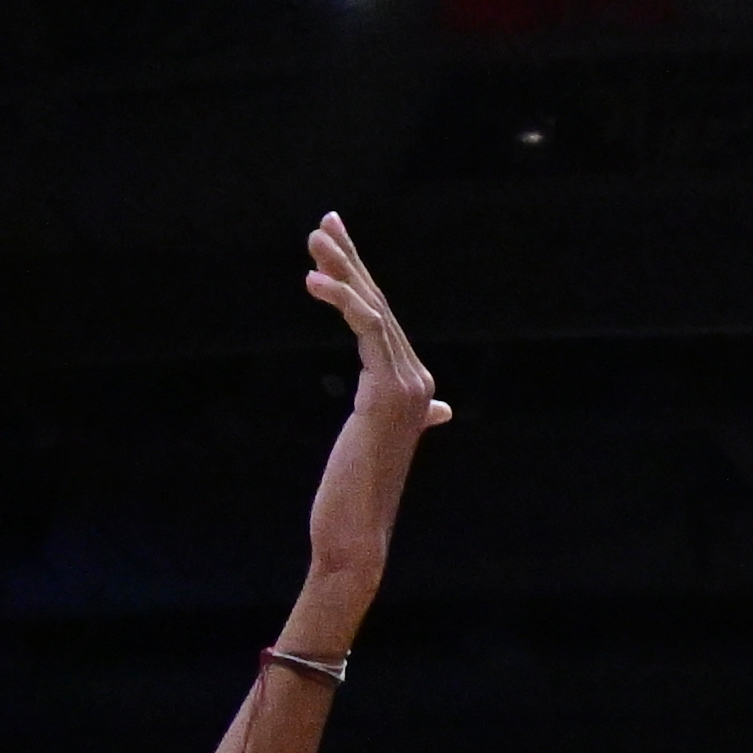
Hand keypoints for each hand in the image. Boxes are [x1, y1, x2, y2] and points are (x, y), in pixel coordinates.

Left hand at [290, 212, 449, 598]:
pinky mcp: (389, 393)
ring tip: (314, 240)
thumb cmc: (355, 492)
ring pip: (373, 311)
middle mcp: (419, 382)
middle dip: (352, 260)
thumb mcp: (378, 441)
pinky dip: (344, 300)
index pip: (383, 318)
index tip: (335, 242)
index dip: (360, 277)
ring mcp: (409, 387)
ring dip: (343, 270)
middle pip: (379, 305)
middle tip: (325, 221)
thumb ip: (413, 417)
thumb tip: (439, 407)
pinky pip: (367, 330)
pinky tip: (314, 283)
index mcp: (416, 387)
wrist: (355, 531)